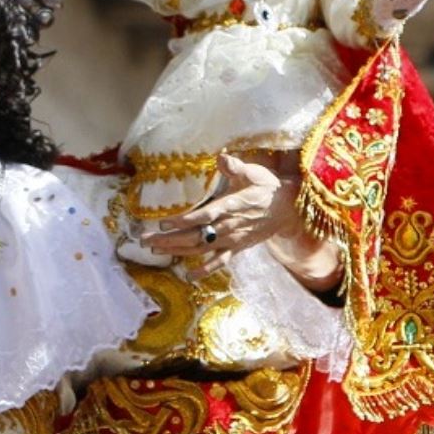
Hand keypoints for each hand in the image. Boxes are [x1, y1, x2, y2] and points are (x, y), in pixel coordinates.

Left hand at [143, 153, 296, 272]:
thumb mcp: (252, 172)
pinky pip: (219, 262)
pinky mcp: (237, 248)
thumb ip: (235, 167)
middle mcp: (229, 226)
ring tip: (154, 249)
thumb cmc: (266, 187)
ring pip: (200, 248)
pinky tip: (189, 275)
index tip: (164, 222)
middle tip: (145, 239)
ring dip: (177, 250)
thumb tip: (222, 157)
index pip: (204, 216)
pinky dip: (204, 270)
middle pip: (194, 235)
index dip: (184, 221)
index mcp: (230, 206)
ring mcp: (232, 239)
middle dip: (168, 238)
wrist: (288, 209)